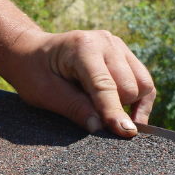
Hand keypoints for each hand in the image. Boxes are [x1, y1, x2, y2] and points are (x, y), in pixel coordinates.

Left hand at [5, 28, 156, 137]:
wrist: (31, 52)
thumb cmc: (33, 72)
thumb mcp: (45, 94)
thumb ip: (74, 108)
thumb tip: (100, 127)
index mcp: (82, 48)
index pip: (105, 86)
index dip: (114, 112)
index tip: (125, 133)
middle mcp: (105, 42)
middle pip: (130, 86)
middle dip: (118, 109)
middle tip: (98, 121)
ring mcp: (117, 45)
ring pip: (143, 84)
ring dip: (132, 105)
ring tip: (111, 116)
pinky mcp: (123, 53)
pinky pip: (143, 80)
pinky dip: (139, 99)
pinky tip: (127, 114)